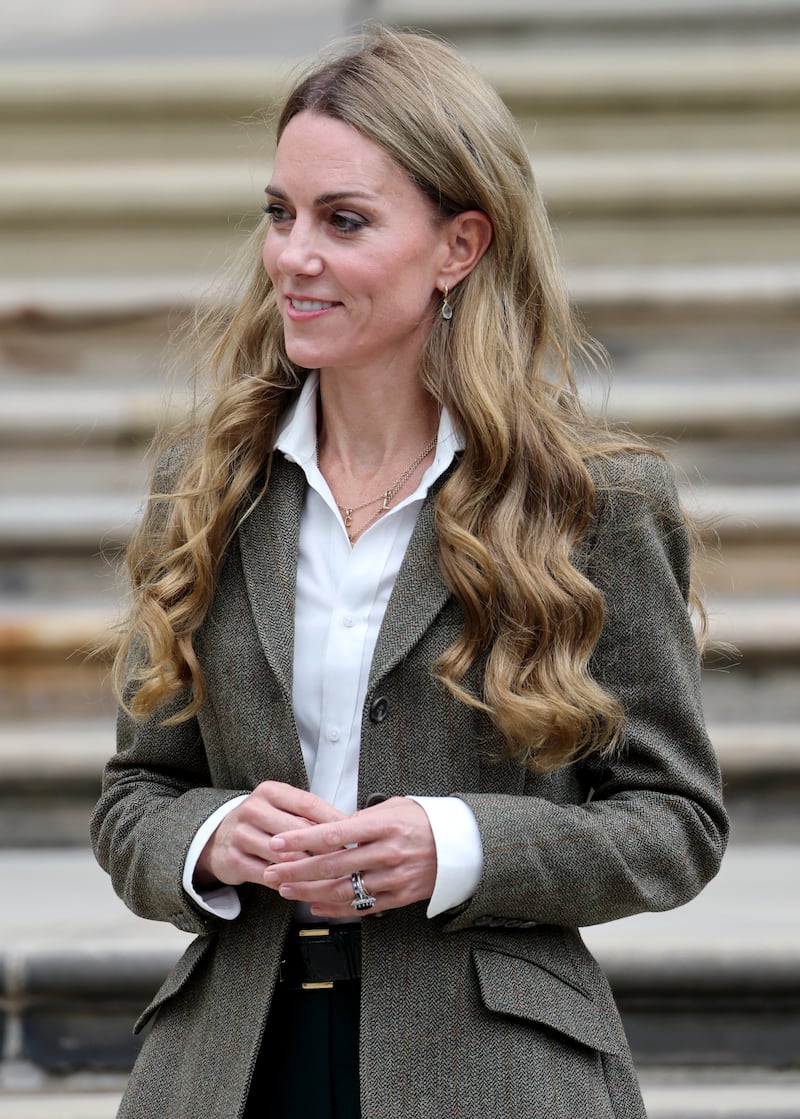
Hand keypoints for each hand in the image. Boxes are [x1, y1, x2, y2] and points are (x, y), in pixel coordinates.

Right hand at [194, 781, 345, 889]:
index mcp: (270, 791)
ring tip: (330, 875)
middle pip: (298, 830)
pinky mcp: (233, 860)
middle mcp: (253, 809)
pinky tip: (304, 886)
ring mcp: (240, 834)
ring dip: (309, 867)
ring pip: (284, 854)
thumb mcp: (283, 808)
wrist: (218, 837)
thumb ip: (310, 815)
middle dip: (325, 847)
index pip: (308, 804)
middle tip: (347, 859)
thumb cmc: (264, 822)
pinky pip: (267, 875)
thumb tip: (351, 826)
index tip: (355, 834)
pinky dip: (288, 882)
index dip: (334, 820)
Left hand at [263, 797, 436, 917]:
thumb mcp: (395, 807)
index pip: (335, 834)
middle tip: (272, 870)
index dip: (302, 840)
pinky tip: (314, 905)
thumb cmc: (424, 821)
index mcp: (385, 825)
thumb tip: (331, 828)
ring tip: (286, 889)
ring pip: (344, 890)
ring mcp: (394, 877)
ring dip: (310, 892)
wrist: (462, 845)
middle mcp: (388, 853)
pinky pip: (361, 906)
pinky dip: (335, 908)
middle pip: (333, 866)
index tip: (279, 842)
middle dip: (297, 870)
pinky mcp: (400, 897)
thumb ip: (362, 819)